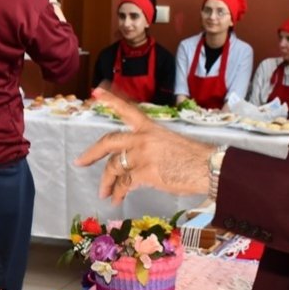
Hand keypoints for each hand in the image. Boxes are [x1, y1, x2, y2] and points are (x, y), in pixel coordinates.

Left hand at [75, 88, 216, 202]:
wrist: (208, 167)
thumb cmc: (195, 158)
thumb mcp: (169, 141)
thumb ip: (149, 146)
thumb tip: (134, 162)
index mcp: (150, 127)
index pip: (127, 109)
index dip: (110, 99)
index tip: (96, 91)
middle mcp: (143, 138)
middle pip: (109, 142)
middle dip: (92, 153)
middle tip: (80, 162)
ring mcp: (143, 154)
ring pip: (115, 167)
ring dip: (107, 182)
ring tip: (105, 193)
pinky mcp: (146, 172)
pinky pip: (124, 183)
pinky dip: (118, 192)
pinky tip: (117, 199)